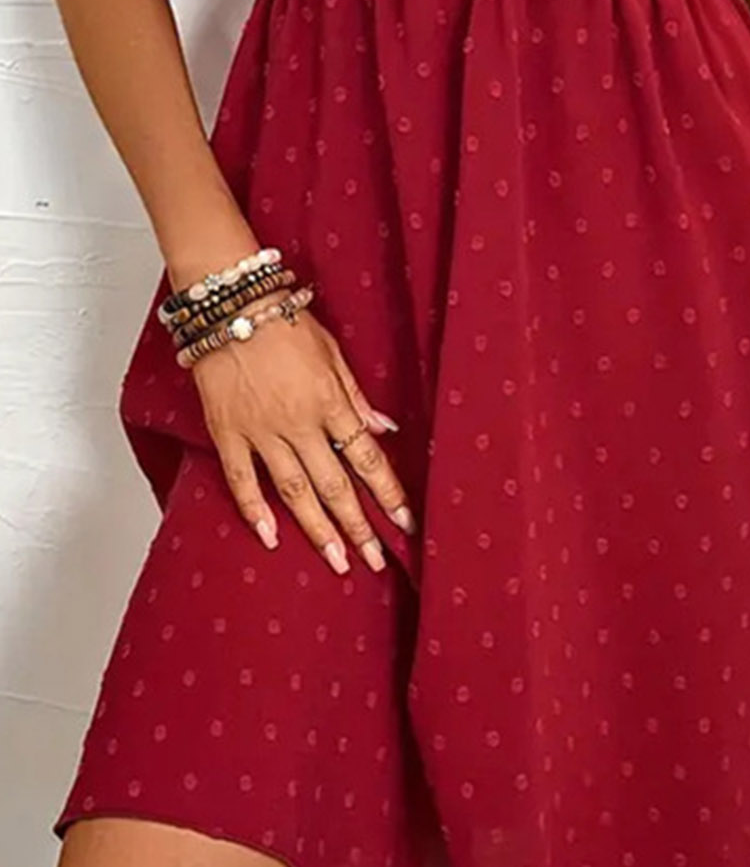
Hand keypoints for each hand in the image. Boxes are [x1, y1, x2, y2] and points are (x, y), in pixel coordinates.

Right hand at [187, 301, 414, 574]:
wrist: (228, 306)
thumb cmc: (282, 321)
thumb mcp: (331, 351)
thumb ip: (355, 395)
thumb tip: (385, 429)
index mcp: (329, 401)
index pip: (367, 458)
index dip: (388, 493)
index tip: (404, 522)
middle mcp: (298, 423)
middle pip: (334, 485)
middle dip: (358, 526)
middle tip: (376, 560)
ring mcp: (261, 431)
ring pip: (293, 491)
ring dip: (317, 529)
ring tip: (336, 560)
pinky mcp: (227, 432)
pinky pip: (241, 479)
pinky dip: (254, 510)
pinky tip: (271, 538)